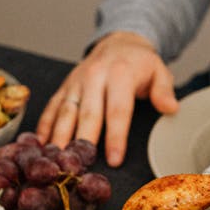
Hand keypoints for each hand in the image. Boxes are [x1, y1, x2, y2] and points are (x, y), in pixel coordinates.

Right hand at [36, 31, 178, 166]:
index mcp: (120, 74)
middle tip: (78, 166)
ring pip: (65, 112)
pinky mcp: (64, 87)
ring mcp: (76, 82)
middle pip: (88, 114)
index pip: (117, 111)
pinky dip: (44, 127)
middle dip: (83, 142)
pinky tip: (39, 145)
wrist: (119, 43)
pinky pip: (52, 108)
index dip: (115, 137)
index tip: (113, 160)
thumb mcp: (159, 72)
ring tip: (55, 160)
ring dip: (59, 137)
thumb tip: (169, 108)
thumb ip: (164, 91)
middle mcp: (94, 76)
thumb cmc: (139, 64)